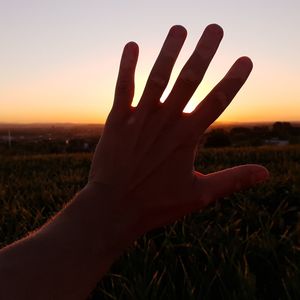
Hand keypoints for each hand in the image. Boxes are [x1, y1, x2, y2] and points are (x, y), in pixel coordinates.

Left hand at [88, 24, 268, 240]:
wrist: (114, 208)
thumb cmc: (156, 203)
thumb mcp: (200, 194)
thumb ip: (233, 180)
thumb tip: (266, 173)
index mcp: (187, 137)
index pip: (217, 102)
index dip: (233, 80)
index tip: (245, 59)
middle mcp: (166, 122)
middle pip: (189, 80)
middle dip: (204, 52)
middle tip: (215, 28)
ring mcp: (140, 119)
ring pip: (158, 77)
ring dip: (169, 51)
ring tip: (179, 28)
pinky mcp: (117, 121)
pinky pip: (123, 88)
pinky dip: (127, 66)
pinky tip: (132, 46)